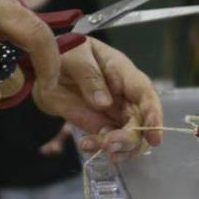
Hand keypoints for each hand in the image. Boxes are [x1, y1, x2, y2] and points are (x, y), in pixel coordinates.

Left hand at [32, 39, 161, 162]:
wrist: (44, 65)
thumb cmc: (66, 50)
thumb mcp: (74, 54)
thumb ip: (89, 75)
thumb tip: (104, 103)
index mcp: (123, 73)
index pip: (145, 94)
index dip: (153, 115)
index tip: (153, 136)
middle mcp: (124, 95)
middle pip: (141, 122)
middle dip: (130, 138)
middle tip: (110, 144)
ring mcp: (113, 112)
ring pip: (129, 136)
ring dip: (119, 148)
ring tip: (99, 147)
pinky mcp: (99, 124)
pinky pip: (106, 141)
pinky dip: (99, 147)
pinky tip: (86, 145)